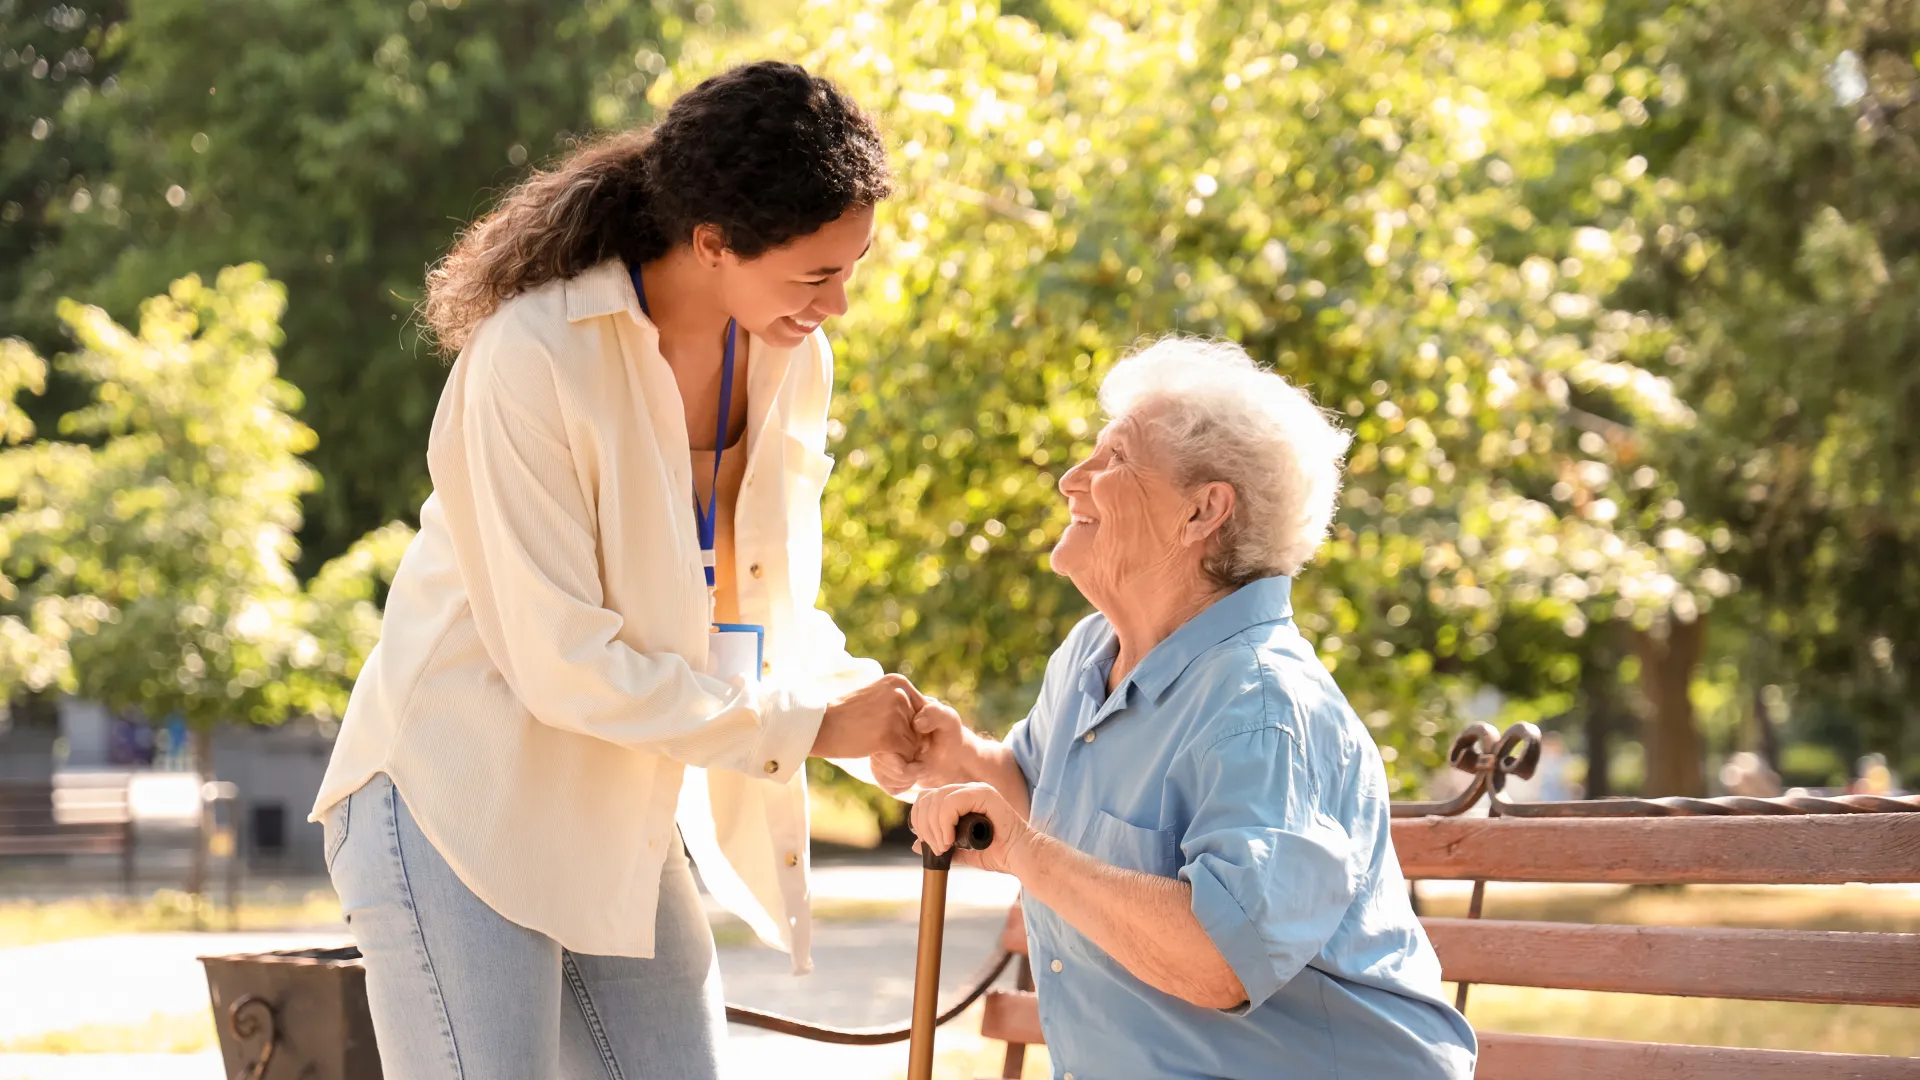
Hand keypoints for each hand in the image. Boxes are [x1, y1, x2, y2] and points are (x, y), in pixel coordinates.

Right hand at [812, 674, 923, 758]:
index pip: (923, 710)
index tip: (892, 733)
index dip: (911, 727)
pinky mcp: (889, 734)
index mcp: (899, 682)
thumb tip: (924, 717)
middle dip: (907, 740)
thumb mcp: (875, 697)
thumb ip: (898, 702)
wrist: (820, 726)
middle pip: (921, 728)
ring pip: (914, 743)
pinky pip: (906, 755)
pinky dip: (896, 760)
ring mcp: (896, 713)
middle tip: (880, 740)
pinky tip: (875, 752)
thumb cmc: (845, 715)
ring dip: (899, 751)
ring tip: (874, 743)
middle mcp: (901, 694)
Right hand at [871, 698, 969, 795]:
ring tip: (919, 769)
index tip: (921, 749)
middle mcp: (882, 730)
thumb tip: (917, 722)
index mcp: (893, 712)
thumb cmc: (950, 733)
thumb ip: (935, 714)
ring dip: (902, 778)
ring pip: (878, 772)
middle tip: (921, 765)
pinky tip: (912, 776)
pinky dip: (899, 785)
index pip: (882, 736)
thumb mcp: (949, 719)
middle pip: (877, 757)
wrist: (952, 755)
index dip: (903, 749)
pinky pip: (883, 781)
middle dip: (903, 769)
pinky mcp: (883, 765)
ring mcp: (880, 748)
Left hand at [910, 782, 1034, 875]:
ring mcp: (976, 789)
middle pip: (928, 797)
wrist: (1020, 857)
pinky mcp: (984, 794)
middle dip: (924, 826)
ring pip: (937, 799)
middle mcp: (966, 790)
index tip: (928, 844)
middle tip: (936, 848)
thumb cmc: (997, 853)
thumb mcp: (961, 850)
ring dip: (934, 827)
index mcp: (960, 799)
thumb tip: (916, 845)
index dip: (919, 820)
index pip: (927, 799)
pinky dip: (944, 823)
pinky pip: (951, 803)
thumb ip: (941, 844)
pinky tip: (950, 840)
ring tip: (944, 847)